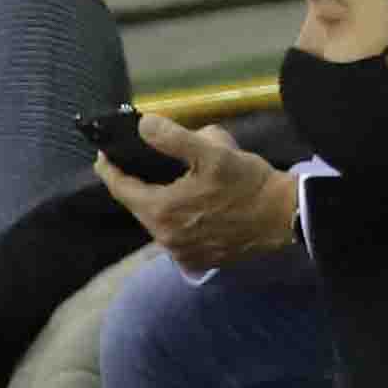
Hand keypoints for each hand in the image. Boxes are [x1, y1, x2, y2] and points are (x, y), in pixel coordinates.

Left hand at [106, 110, 303, 269]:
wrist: (284, 218)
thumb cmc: (248, 183)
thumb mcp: (212, 151)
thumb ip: (173, 138)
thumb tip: (143, 126)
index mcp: (162, 211)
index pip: (121, 189)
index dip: (109, 170)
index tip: (103, 155)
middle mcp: (165, 238)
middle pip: (138, 207)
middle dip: (135, 185)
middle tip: (136, 164)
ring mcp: (181, 254)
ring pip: (156, 223)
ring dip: (156, 203)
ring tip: (163, 182)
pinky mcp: (198, 261)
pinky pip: (174, 237)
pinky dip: (174, 220)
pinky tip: (185, 206)